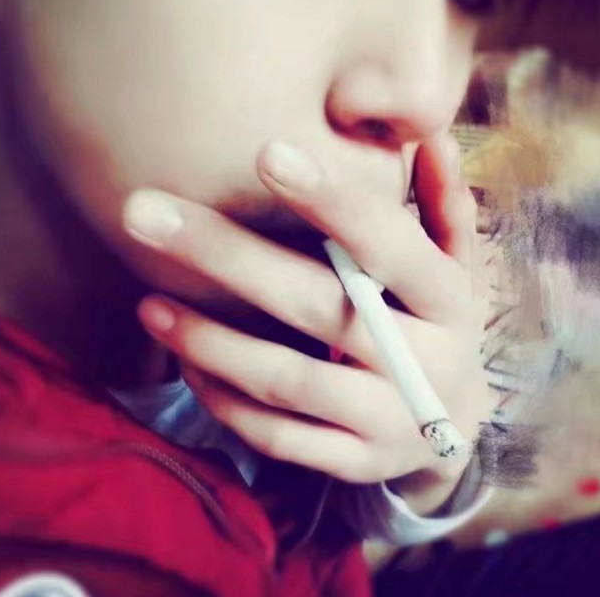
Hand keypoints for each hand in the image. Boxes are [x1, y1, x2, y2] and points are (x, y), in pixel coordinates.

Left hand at [124, 135, 492, 511]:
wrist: (454, 425)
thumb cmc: (440, 324)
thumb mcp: (456, 265)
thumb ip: (442, 204)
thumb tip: (430, 137)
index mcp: (449, 300)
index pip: (389, 244)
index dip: (330, 200)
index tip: (265, 154)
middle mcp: (423, 363)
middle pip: (316, 305)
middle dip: (228, 256)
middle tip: (143, 213)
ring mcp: (388, 421)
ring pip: (285, 379)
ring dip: (209, 340)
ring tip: (148, 305)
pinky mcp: (354, 463)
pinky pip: (278, 437)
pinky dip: (225, 401)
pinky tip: (184, 362)